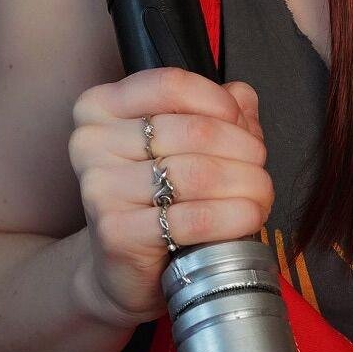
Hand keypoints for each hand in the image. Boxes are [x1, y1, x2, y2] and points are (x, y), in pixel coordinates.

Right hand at [69, 67, 270, 327]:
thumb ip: (215, 109)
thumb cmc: (156, 195)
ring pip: (195, 174)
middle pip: (191, 131)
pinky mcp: (115, 232)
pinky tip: (249, 216)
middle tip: (261, 167)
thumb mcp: (184, 142)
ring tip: (261, 194)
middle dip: (242, 149)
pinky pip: (190, 217)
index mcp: (101, 105)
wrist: (123, 266)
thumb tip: (242, 97)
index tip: (242, 123)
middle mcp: (91, 141)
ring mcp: (99, 187)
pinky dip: (230, 217)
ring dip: (244, 183)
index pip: (170, 85)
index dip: (217, 101)